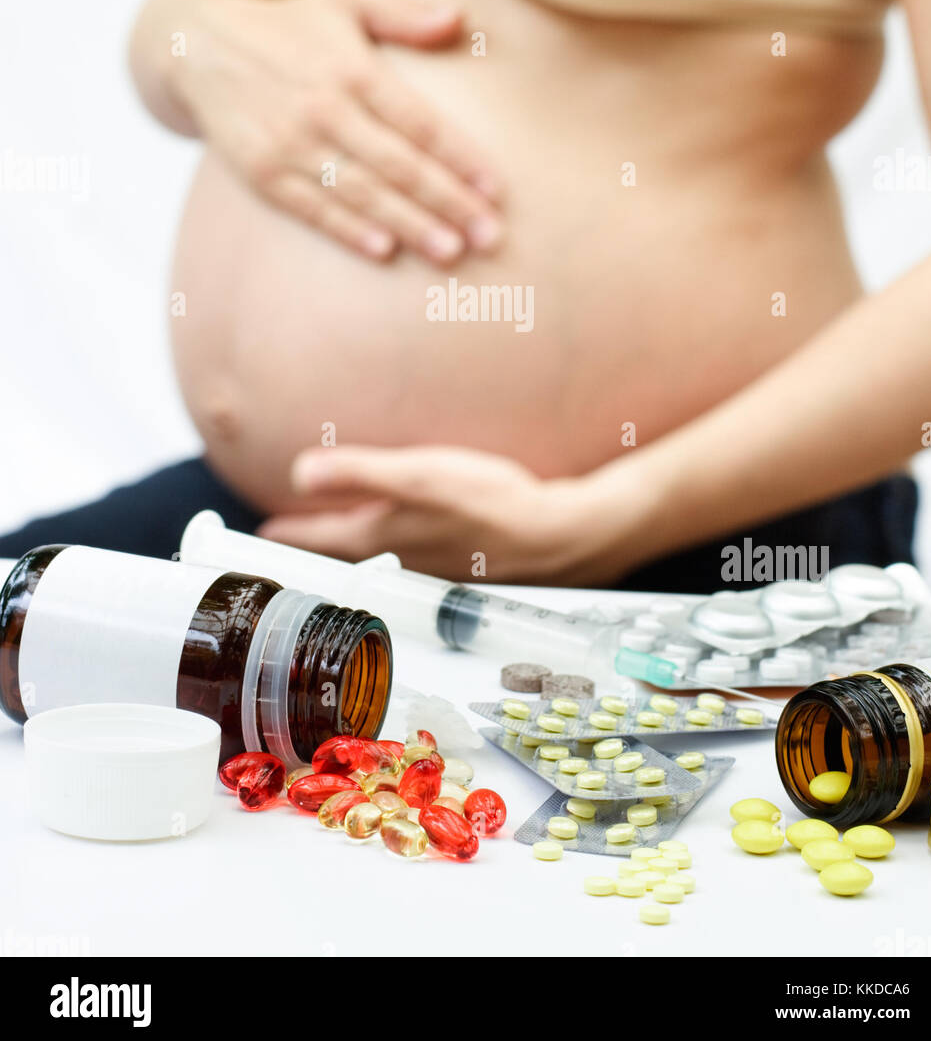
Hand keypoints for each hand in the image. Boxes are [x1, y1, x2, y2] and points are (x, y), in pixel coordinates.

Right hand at [170, 0, 502, 264]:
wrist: (196, 45)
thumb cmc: (290, 26)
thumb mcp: (345, 2)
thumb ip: (403, 11)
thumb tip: (458, 17)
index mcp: (352, 68)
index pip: (419, 121)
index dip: (461, 157)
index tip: (497, 189)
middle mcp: (323, 108)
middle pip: (399, 165)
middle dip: (449, 203)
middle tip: (490, 236)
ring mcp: (289, 144)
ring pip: (362, 193)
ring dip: (409, 225)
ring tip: (451, 251)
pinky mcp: (261, 172)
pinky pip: (312, 208)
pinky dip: (347, 230)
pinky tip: (383, 250)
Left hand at [257, 445, 635, 583]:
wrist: (559, 535)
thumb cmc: (492, 503)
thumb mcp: (420, 475)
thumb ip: (359, 473)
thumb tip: (299, 472)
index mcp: (380, 537)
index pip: (315, 540)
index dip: (285, 535)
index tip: (261, 535)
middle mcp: (398, 560)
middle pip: (338, 556)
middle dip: (310, 547)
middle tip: (287, 539)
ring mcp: (427, 568)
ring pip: (370, 560)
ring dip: (345, 552)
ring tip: (331, 538)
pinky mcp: (455, 564)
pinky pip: (403, 558)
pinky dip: (386, 550)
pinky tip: (401, 538)